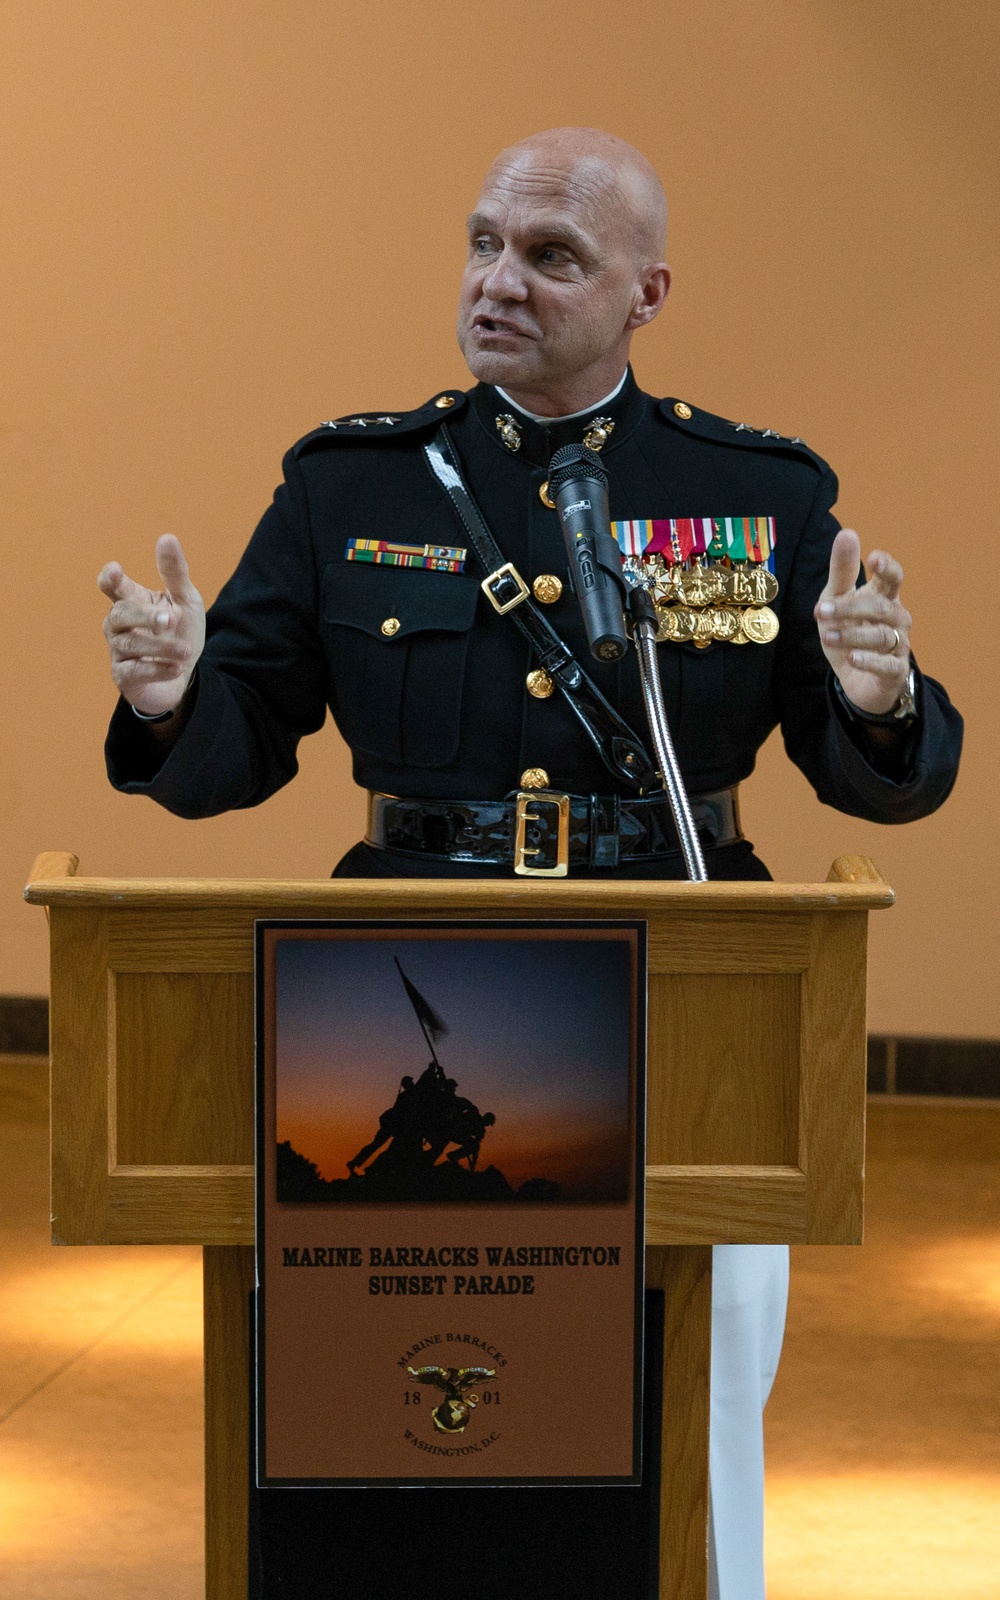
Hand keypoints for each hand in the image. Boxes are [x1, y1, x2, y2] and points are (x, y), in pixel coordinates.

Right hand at [98, 534, 205, 716]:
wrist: (187, 675)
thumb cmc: (181, 632)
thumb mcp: (185, 600)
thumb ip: (175, 573)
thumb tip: (166, 537)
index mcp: (132, 600)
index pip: (111, 586)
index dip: (110, 578)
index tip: (115, 571)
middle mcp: (118, 624)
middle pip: (120, 614)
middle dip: (145, 615)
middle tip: (172, 619)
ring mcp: (118, 650)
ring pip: (130, 644)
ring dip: (161, 646)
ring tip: (185, 651)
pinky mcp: (124, 676)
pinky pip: (135, 671)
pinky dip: (157, 668)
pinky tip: (177, 667)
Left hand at [814, 529, 911, 714]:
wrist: (857, 679)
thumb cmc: (851, 630)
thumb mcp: (838, 598)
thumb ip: (843, 569)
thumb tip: (848, 532)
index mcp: (884, 596)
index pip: (893, 577)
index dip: (886, 567)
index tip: (873, 558)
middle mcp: (896, 618)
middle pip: (882, 607)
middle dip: (851, 608)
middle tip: (820, 611)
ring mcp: (898, 645)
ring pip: (882, 637)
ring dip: (853, 635)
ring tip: (828, 636)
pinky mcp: (894, 672)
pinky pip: (887, 665)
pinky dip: (869, 661)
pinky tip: (852, 658)